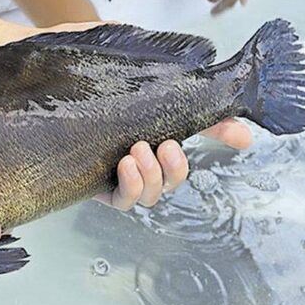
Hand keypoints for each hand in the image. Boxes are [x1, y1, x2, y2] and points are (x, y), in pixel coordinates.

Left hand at [95, 118, 250, 209]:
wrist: (61, 108)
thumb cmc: (103, 109)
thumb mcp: (148, 103)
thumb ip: (188, 112)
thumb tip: (243, 132)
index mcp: (158, 143)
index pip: (201, 138)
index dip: (222, 138)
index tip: (239, 137)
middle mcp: (144, 165)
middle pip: (173, 180)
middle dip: (174, 167)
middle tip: (164, 146)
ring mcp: (123, 180)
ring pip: (151, 194)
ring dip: (151, 175)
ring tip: (137, 151)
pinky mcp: (102, 189)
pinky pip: (125, 202)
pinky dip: (132, 186)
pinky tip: (126, 165)